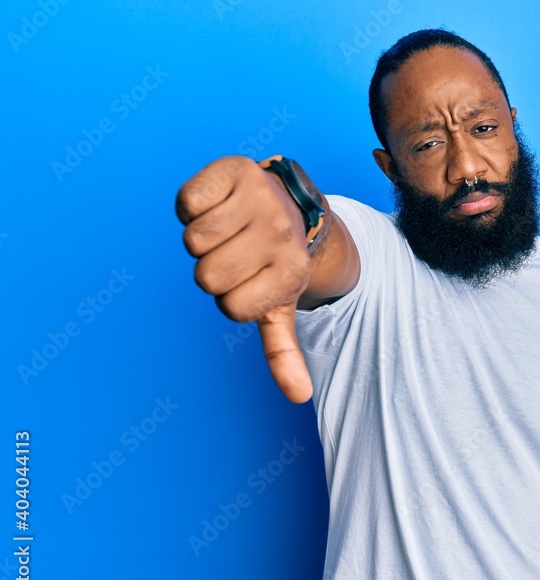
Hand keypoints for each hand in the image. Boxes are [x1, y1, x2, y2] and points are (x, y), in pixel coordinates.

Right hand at [175, 155, 313, 402]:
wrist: (296, 203)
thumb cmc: (280, 262)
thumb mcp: (283, 305)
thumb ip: (284, 351)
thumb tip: (300, 397)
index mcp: (291, 271)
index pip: (231, 307)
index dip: (231, 298)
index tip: (251, 279)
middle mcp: (280, 234)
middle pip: (208, 276)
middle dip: (215, 270)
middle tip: (239, 253)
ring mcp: (261, 200)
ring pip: (194, 240)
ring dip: (203, 238)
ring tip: (231, 229)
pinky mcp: (236, 170)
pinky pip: (187, 202)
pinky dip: (192, 206)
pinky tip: (219, 204)